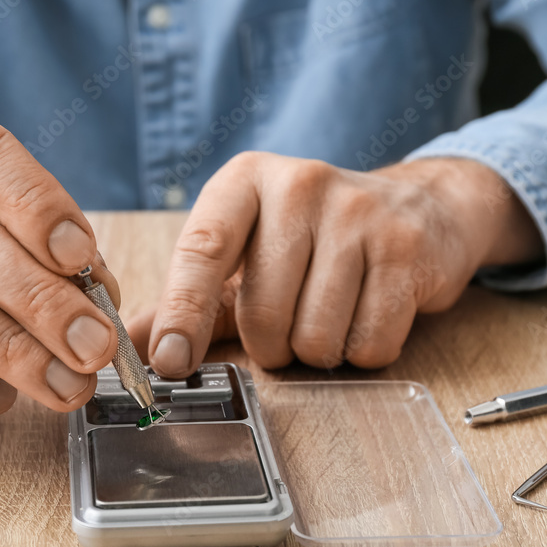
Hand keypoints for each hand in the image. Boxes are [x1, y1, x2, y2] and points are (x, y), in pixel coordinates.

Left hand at [138, 153, 542, 374]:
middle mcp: (299, 185)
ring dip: (317, 351)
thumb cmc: (311, 237)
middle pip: (264, 314)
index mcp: (244, 182)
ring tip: (329, 314)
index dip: (183, 313)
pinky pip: (370, 344)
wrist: (416, 206)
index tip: (170, 363)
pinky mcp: (405, 247)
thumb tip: (130, 341)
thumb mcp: (245, 251)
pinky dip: (363, 352)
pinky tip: (366, 315)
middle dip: (271, 347)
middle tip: (286, 326)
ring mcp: (358, 212)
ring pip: (316, 337)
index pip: (203, 250)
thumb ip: (189, 297)